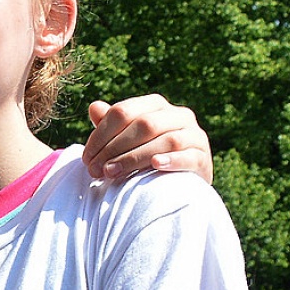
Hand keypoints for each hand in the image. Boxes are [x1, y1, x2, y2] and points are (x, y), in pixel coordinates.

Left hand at [81, 96, 213, 184]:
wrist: (176, 183)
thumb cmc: (144, 158)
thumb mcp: (125, 141)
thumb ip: (110, 125)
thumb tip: (94, 106)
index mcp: (156, 105)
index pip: (124, 111)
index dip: (101, 134)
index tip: (86, 158)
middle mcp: (179, 115)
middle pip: (144, 124)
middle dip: (115, 148)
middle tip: (95, 170)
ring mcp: (195, 135)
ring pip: (166, 140)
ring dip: (135, 157)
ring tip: (113, 173)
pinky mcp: (203, 157)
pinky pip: (189, 155)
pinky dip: (172, 160)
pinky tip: (155, 165)